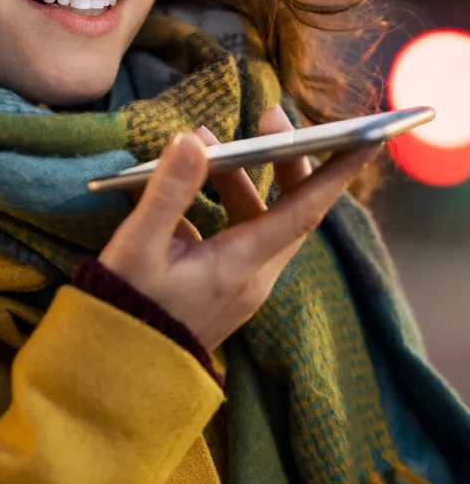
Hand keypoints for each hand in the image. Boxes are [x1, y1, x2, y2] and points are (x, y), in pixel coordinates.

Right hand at [97, 105, 382, 350]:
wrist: (118, 368)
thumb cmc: (127, 306)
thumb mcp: (140, 245)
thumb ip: (167, 191)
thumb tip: (192, 139)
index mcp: (240, 264)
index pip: (302, 212)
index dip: (334, 173)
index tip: (365, 140)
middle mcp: (252, 275)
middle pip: (288, 210)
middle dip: (283, 159)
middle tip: (269, 116)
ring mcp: (238, 283)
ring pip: (258, 219)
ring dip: (239, 177)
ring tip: (202, 141)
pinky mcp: (220, 287)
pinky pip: (236, 234)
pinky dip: (220, 202)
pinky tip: (183, 188)